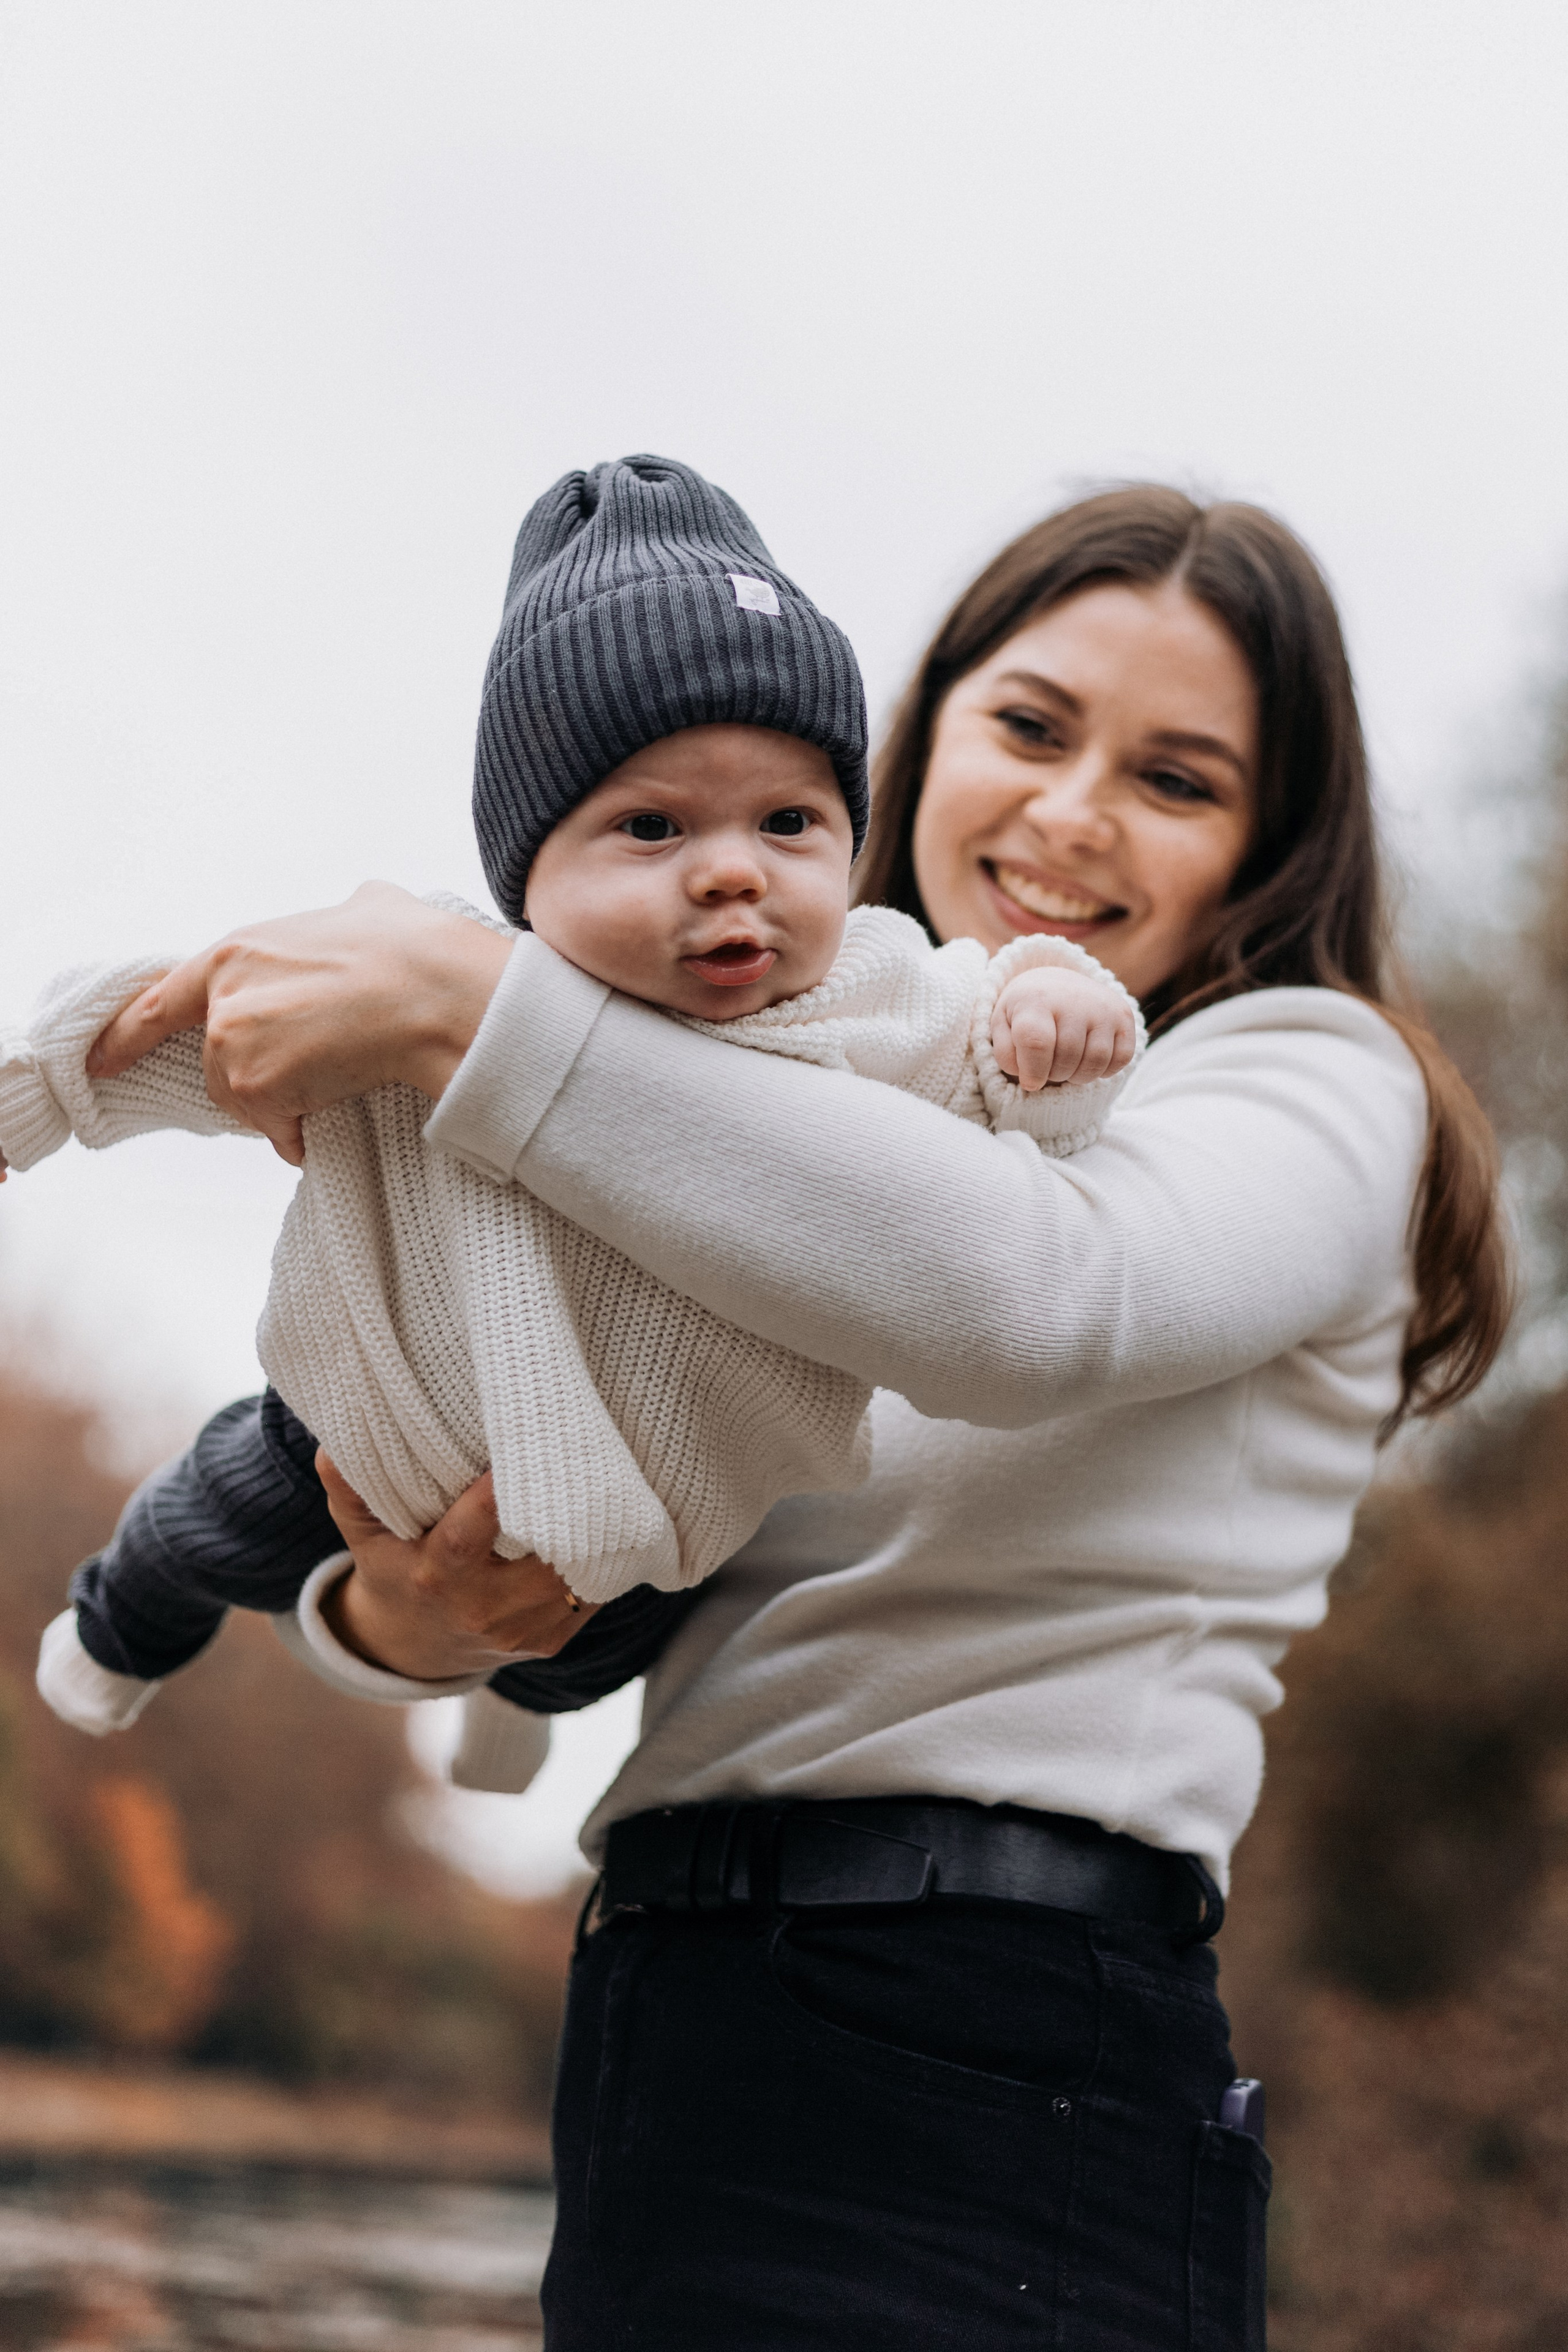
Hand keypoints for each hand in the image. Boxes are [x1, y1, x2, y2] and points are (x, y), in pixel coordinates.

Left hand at [86, 881, 513, 1165]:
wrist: (433, 991)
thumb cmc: (412, 948)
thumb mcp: (366, 906)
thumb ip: (337, 916)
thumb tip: (360, 912)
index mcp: (234, 952)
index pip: (160, 1001)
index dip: (129, 1034)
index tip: (101, 1060)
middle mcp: (220, 999)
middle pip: (217, 1065)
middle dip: (262, 1076)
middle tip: (318, 1064)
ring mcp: (232, 1045)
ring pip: (246, 1101)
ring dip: (286, 1105)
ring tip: (339, 1078)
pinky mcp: (256, 1088)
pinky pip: (277, 1130)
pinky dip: (304, 1131)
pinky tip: (340, 1104)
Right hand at [315, 1451, 598, 1679]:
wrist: (415, 1647)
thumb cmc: (391, 1569)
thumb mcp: (362, 1534)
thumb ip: (350, 1489)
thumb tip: (334, 1443)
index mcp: (437, 1576)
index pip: (470, 1533)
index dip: (497, 1495)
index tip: (524, 1446)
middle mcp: (482, 1609)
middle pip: (542, 1560)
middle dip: (569, 1512)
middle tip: (588, 1454)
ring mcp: (520, 1631)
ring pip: (576, 1579)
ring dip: (597, 1534)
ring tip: (606, 1478)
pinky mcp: (550, 1641)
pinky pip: (592, 1598)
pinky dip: (604, 1561)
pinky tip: (610, 1522)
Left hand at [991, 965, 1137, 1092]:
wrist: (1056, 984)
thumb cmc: (1025, 1011)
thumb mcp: (1003, 1025)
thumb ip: (1005, 1054)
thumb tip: (1029, 1078)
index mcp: (1036, 999)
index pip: (1037, 1044)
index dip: (1033, 1072)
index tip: (1030, 1082)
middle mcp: (1074, 999)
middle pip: (1067, 1058)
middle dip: (1054, 1074)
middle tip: (1048, 1067)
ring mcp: (1103, 1006)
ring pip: (1095, 1062)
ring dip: (1078, 1076)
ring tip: (1066, 1065)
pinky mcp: (1124, 1016)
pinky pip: (1121, 1059)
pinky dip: (1104, 1071)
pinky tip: (1088, 1060)